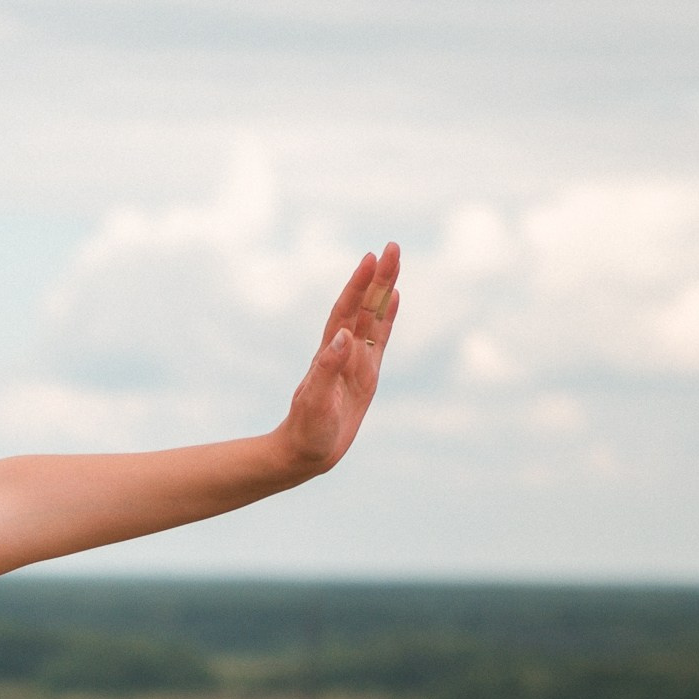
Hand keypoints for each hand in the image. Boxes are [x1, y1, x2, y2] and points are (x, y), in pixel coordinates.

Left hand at [272, 242, 399, 482]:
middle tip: (392, 246)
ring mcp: (356, 361)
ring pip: (373, 317)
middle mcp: (343, 352)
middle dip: (378, 277)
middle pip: (363, 306)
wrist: (303, 453)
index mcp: (331, 355)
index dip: (358, 286)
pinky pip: (380, 339)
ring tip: (395, 261)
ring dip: (383, 290)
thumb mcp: (316, 403)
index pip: (347, 312)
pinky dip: (387, 317)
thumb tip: (343, 336)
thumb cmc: (307, 432)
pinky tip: (394, 298)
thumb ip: (326, 369)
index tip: (371, 258)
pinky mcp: (366, 375)